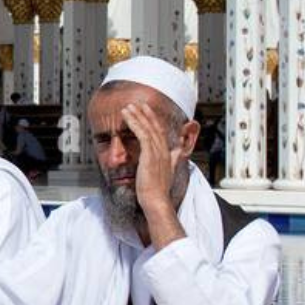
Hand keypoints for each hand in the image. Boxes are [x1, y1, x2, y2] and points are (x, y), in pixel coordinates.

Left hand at [120, 102, 183, 216]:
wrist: (156, 200)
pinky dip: (134, 122)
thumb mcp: (167, 172)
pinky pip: (141, 134)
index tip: (147, 111)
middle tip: (138, 104)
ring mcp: (157, 152)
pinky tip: (126, 116)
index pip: (160, 132)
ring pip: (147, 128)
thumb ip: (172, 160)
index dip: (154, 121)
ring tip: (128, 107)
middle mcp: (163, 150)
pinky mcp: (149, 154)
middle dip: (146, 114)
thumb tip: (177, 153)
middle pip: (155, 127)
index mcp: (167, 154)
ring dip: (137, 115)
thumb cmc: (157, 190)